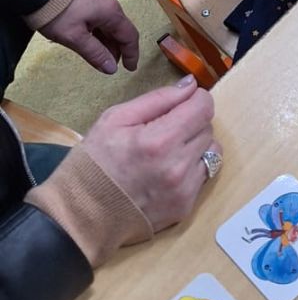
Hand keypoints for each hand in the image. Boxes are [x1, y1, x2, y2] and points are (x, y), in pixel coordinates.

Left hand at [39, 0, 139, 75]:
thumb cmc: (56, 10)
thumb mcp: (74, 37)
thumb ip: (95, 54)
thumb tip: (111, 68)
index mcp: (111, 11)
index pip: (129, 36)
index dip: (131, 53)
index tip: (130, 67)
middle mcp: (109, 0)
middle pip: (119, 28)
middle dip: (116, 47)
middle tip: (108, 62)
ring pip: (108, 20)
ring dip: (106, 37)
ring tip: (95, 51)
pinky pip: (99, 11)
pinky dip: (98, 26)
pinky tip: (88, 34)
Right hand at [80, 76, 218, 233]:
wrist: (84, 213)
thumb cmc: (95, 162)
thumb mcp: (115, 119)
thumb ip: (158, 99)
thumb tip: (190, 85)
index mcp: (159, 140)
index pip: (204, 108)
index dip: (196, 99)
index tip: (183, 102)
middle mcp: (178, 166)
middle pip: (208, 127)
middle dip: (192, 121)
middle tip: (165, 129)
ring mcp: (184, 189)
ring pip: (212, 150)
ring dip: (196, 144)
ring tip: (168, 150)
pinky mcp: (186, 205)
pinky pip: (205, 174)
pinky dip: (192, 167)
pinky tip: (168, 170)